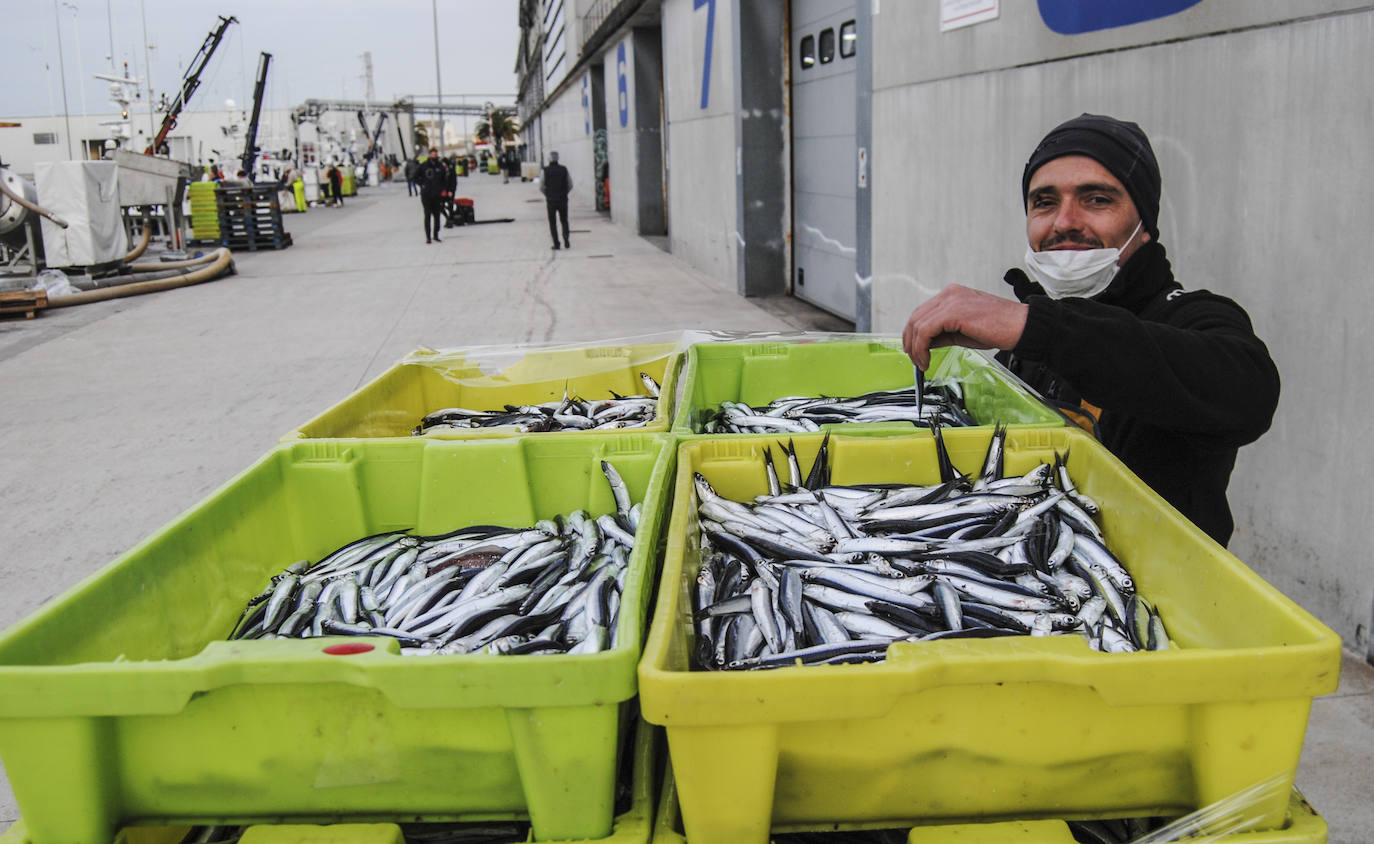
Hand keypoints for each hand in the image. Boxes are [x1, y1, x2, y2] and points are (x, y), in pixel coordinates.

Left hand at [902, 285, 1029, 368]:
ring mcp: (951, 300)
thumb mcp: (963, 331)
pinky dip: (921, 347)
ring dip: (915, 348)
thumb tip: (925, 344)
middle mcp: (950, 294)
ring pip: (918, 324)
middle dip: (911, 341)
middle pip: (916, 317)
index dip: (914, 334)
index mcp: (952, 295)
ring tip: (922, 363)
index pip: (922, 313)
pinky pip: (926, 330)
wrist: (1022, 326)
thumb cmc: (1000, 328)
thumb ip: (943, 333)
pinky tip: (926, 359)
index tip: (915, 350)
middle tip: (915, 359)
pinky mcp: (953, 311)